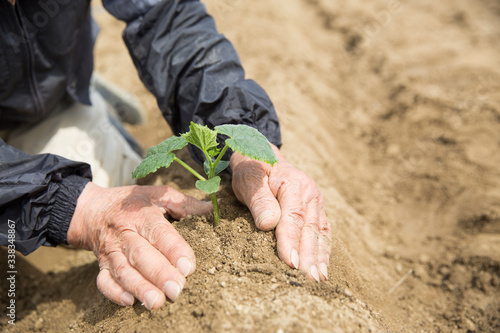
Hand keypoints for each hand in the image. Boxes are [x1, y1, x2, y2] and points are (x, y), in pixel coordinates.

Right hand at [67, 182, 211, 308]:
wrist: (93, 210)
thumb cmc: (134, 203)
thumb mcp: (158, 195)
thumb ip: (184, 203)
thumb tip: (210, 207)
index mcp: (141, 214)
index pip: (159, 232)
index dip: (173, 249)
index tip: (188, 267)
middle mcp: (124, 232)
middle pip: (141, 255)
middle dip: (159, 274)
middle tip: (176, 290)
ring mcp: (111, 250)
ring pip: (123, 271)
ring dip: (139, 287)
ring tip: (156, 302)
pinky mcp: (101, 264)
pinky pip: (104, 280)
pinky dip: (114, 292)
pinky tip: (129, 302)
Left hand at [230, 144, 330, 280]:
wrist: (263, 159)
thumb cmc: (252, 171)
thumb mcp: (248, 179)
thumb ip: (259, 200)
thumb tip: (268, 224)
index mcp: (295, 184)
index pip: (293, 218)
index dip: (291, 242)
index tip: (290, 263)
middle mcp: (310, 194)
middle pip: (310, 229)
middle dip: (309, 257)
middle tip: (307, 281)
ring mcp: (316, 203)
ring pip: (319, 234)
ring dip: (319, 259)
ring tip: (317, 281)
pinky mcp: (317, 212)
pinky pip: (322, 233)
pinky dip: (323, 252)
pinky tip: (322, 270)